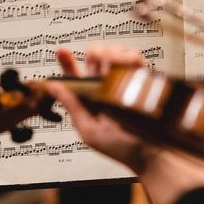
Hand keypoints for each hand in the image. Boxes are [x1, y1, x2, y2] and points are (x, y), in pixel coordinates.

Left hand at [49, 45, 203, 203]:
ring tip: (114, 68)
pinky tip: (128, 67)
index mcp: (88, 99)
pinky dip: (129, 57)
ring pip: (115, 52)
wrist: (151, 152)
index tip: (61, 51)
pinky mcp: (142, 78)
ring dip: (112, 54)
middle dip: (94, 52)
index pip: (74, 76)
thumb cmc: (120, 147)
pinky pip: (135, 58)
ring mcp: (124, 80)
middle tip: (96, 61)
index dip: (66, 61)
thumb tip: (52, 85)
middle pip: (96, 56)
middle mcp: (105, 86)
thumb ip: (72, 105)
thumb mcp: (89, 130)